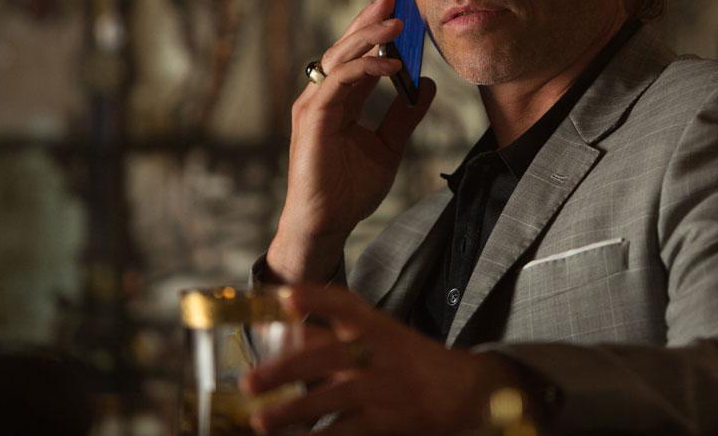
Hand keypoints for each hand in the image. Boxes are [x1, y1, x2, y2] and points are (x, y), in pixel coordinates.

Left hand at [241, 285, 522, 434]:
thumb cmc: (414, 363)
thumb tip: (290, 326)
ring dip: (293, 411)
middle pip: (327, 356)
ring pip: (331, 398)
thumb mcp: (383, 336)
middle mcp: (378, 354)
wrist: (469, 392)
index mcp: (377, 327)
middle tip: (248, 382)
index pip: (345, 304)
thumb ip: (340, 334)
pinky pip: (347, 431)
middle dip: (285, 368)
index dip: (316, 298)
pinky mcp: (388, 421)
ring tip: (260, 421)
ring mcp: (382, 389)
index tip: (286, 296)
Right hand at [268, 0, 436, 281]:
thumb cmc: (349, 190)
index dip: (375, 31)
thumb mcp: (389, 147)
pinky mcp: (312, 119)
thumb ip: (404, 115)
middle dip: (368, 21)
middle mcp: (323, 97)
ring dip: (368, 37)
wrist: (328, 224)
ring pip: (340, 58)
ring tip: (397, 23)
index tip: (398, 9)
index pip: (357, 57)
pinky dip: (365, 69)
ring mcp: (314, 106)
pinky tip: (391, 64)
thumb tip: (425, 85)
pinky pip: (339, 83)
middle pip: (345, 48)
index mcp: (339, 101)